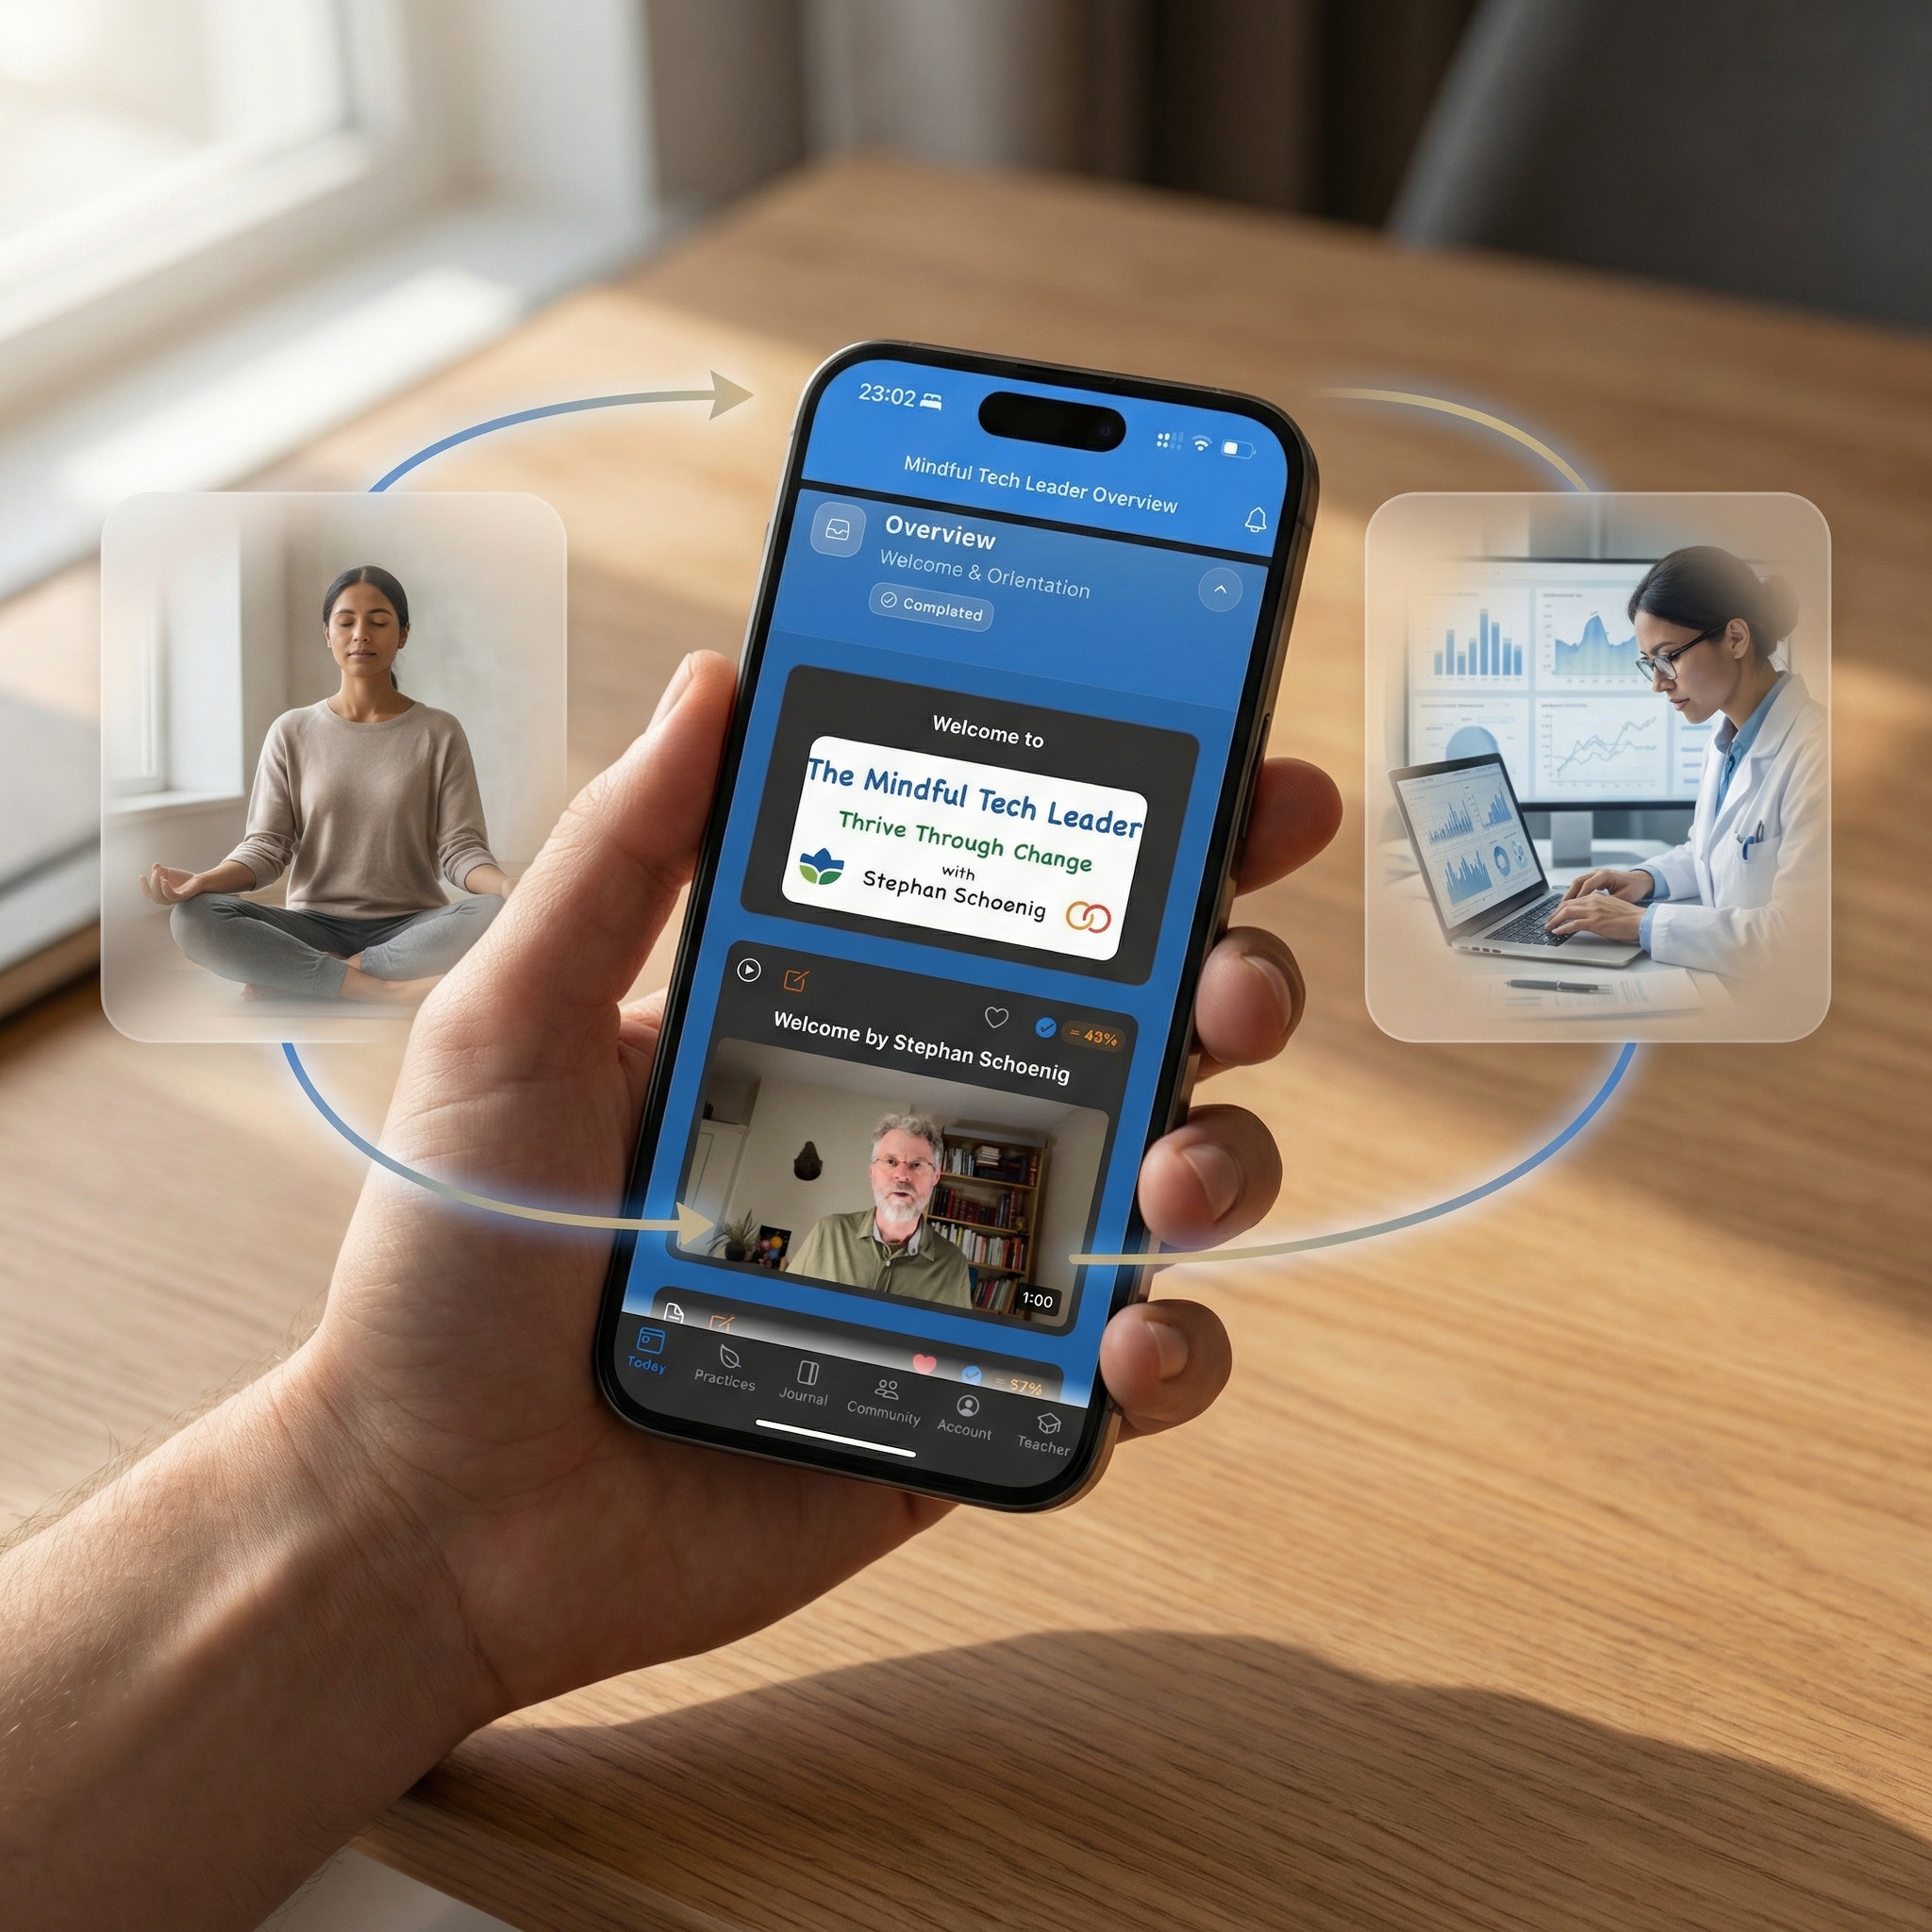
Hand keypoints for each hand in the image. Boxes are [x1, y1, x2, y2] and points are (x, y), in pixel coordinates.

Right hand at [138, 863, 202, 904]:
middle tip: (155, 872)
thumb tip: (155, 865)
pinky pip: (172, 896)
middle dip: (151, 884)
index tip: (142, 876)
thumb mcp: (167, 873)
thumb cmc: (181, 879)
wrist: (198, 880)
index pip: (148, 893)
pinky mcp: (183, 897)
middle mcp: (166, 898)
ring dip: (157, 886)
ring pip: (160, 898)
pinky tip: (164, 881)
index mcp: (160, 893)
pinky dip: (166, 889)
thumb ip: (159, 870)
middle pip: (153, 896)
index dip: (143, 886)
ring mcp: (174, 899)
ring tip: (159, 875)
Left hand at [297, 653, 1343, 1715]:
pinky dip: (1175, 1350)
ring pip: (1166, 1183)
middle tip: (1230, 981)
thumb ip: (619, 859)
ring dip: (1225, 1159)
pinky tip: (1134, 1339)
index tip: (1239, 777)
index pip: (1017, 904)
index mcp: (836, 1012)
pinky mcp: (982, 1400)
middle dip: (1230, 980)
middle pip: (1136, 1029)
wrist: (440, 1514)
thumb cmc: (457, 1261)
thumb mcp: (516, 1025)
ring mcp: (965, 1264)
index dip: (1145, 836)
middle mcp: (925, 1123)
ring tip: (1176, 1174)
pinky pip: (1129, 1369)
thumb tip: (716, 681)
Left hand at [1545, 887, 1644, 941]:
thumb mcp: (1612, 906)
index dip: (1562, 907)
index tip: (1556, 913)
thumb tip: (1589, 913)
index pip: (1574, 899)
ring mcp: (1593, 911)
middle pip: (1566, 905)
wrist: (1641, 921)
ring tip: (1549, 927)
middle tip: (1548, 921)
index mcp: (1597, 897)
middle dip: (1554, 913)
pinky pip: (1572, 924)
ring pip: (1566, 913)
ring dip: (1555, 920)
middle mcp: (1593, 901)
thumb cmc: (1630, 917)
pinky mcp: (1594, 922)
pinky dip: (1562, 928)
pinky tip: (1557, 932)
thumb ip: (1599, 906)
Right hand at [1556, 866, 1650, 904]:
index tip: (1571, 908)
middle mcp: (1598, 872)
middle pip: (1577, 882)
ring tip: (1561, 907)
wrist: (1641, 880)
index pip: (1587, 885)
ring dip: (1568, 895)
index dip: (1579, 897)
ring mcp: (1595, 874)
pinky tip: (1570, 904)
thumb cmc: (1635, 888)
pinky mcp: (1594, 878)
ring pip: (1576, 883)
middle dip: (1568, 896)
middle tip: (1560, 909)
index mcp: (1605, 875)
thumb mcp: (1624, 897)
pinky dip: (1574, 894)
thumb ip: (1609, 902)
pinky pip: (1580, 885)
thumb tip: (1596, 911)